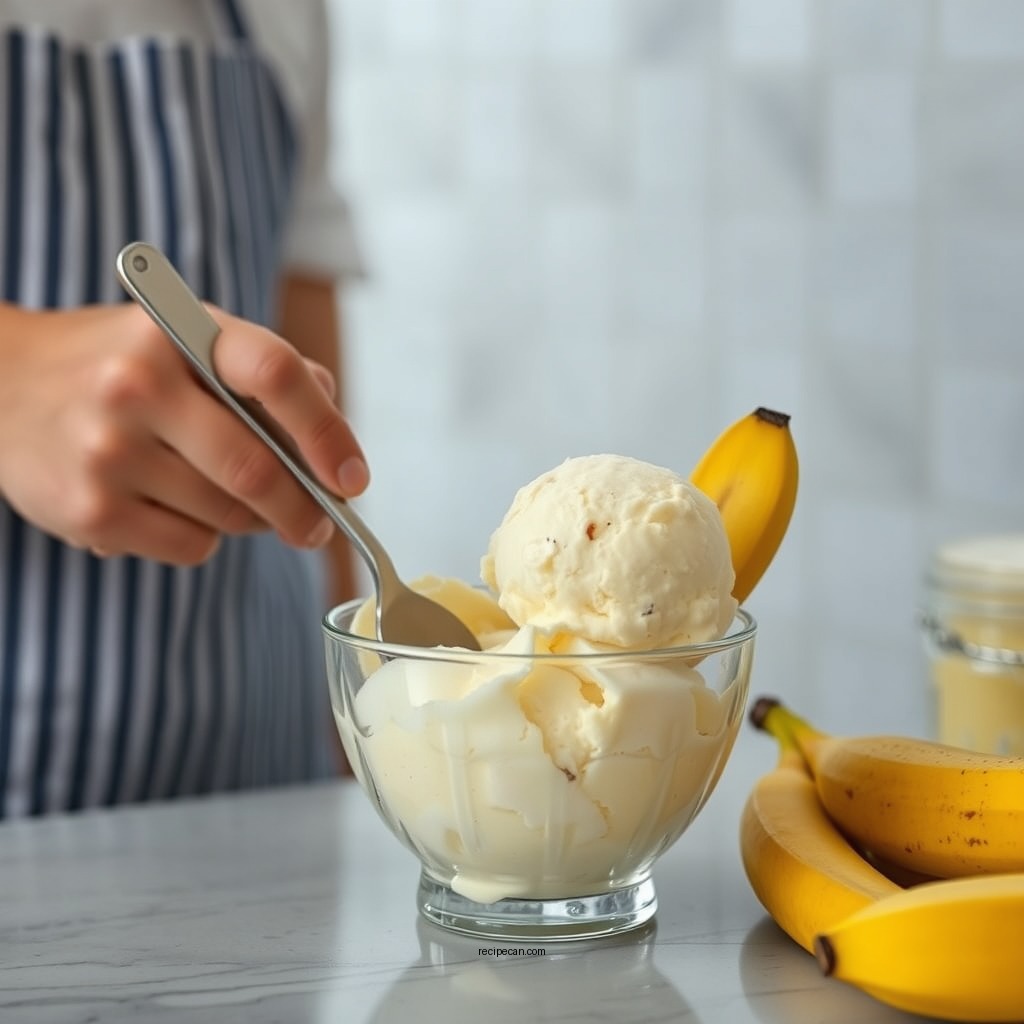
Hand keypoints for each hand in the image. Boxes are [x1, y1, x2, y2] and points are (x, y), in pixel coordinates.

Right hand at [0, 302, 368, 563]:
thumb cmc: (118, 365)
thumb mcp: (185, 338)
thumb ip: (263, 372)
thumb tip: (335, 432)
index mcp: (174, 332)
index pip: (274, 373)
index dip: (327, 430)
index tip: (353, 478)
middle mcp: (136, 387)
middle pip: (257, 470)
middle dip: (305, 510)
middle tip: (319, 526)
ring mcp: (107, 452)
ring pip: (229, 516)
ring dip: (250, 519)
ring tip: (223, 493)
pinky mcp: (89, 512)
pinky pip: (191, 547)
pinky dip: (203, 537)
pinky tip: (171, 506)